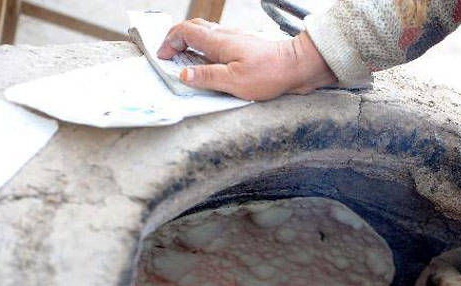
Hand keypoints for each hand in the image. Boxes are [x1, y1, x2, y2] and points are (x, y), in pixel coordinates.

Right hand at [157, 19, 337, 100]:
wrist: (297, 67)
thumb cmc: (269, 74)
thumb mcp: (234, 81)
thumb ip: (207, 77)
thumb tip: (183, 75)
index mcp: (218, 41)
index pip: (184, 32)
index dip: (169, 42)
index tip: (163, 57)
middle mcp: (225, 36)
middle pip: (193, 29)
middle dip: (176, 39)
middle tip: (169, 56)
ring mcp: (235, 39)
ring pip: (206, 34)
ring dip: (191, 43)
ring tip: (185, 60)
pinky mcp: (244, 47)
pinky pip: (218, 42)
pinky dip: (206, 48)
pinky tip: (209, 63)